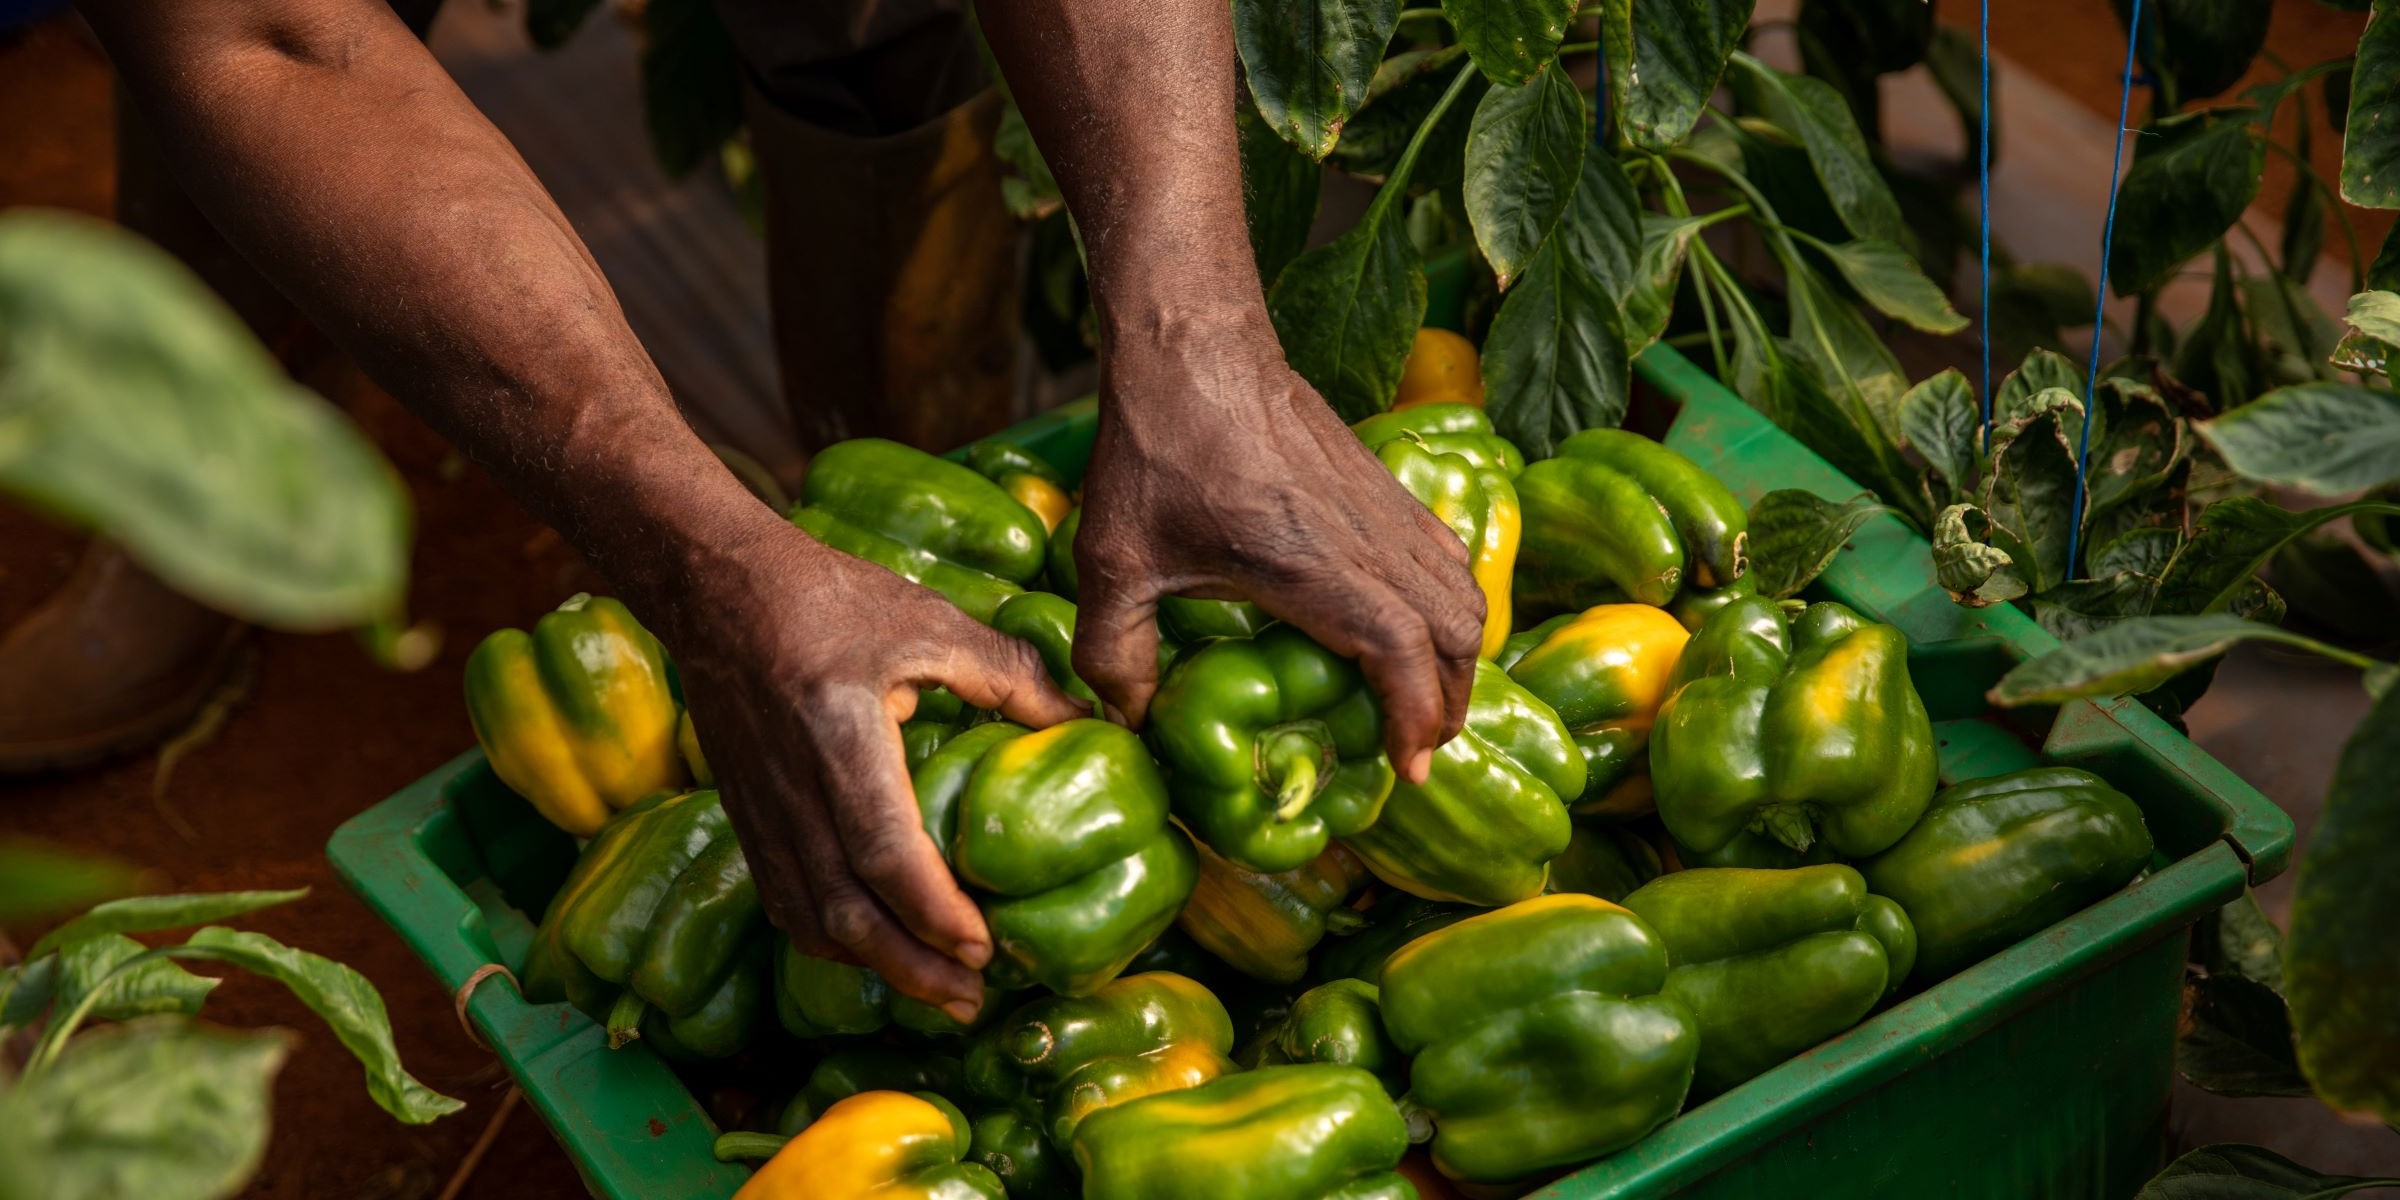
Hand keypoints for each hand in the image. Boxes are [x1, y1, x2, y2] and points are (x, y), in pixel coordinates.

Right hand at [659, 515, 1085, 1021]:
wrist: (716, 589)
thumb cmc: (829, 598)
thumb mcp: (929, 622)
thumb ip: (1010, 675)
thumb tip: (1089, 718)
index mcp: (839, 737)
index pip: (886, 853)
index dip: (935, 912)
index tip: (984, 945)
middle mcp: (792, 788)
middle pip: (847, 912)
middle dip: (913, 968)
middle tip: (974, 996)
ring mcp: (761, 811)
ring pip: (813, 921)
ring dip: (876, 967)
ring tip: (939, 990)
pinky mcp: (746, 819)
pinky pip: (787, 903)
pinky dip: (834, 943)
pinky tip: (878, 952)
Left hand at [1071, 312, 1484, 781]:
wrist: (1192, 345)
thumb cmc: (1156, 451)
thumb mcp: (1113, 563)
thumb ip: (1115, 652)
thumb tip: (1127, 721)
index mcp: (1315, 568)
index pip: (1404, 657)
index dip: (1416, 721)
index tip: (1407, 772)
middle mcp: (1368, 539)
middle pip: (1457, 632)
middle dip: (1450, 700)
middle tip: (1418, 747)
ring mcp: (1383, 505)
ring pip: (1462, 589)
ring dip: (1459, 652)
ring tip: (1426, 698)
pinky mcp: (1380, 481)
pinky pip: (1445, 551)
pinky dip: (1449, 600)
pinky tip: (1412, 623)